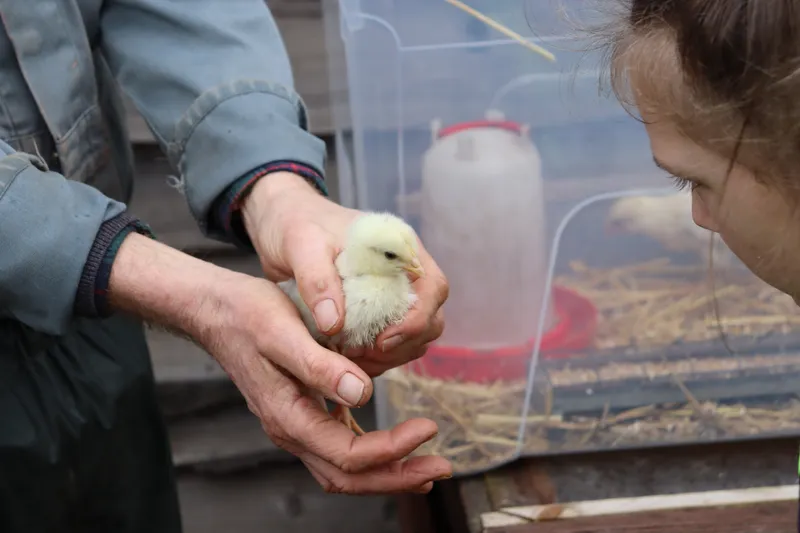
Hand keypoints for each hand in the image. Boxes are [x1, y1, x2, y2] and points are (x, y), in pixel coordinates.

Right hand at [108, 233, 452, 492]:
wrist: (218, 310)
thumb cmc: (248, 316)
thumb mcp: (284, 333)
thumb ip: (320, 366)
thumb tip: (362, 394)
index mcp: (288, 417)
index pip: (349, 455)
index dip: (393, 449)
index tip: (427, 428)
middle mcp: (292, 430)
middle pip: (349, 476)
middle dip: (398, 475)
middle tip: (441, 468)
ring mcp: (296, 424)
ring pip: (345, 468)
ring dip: (387, 470)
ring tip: (425, 465)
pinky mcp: (303, 411)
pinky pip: (339, 447)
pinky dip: (371, 452)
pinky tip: (395, 444)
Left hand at [241, 172, 448, 375]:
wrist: (279, 222)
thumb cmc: (295, 222)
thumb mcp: (301, 244)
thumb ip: (317, 279)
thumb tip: (334, 324)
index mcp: (400, 247)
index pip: (433, 287)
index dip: (418, 319)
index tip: (383, 340)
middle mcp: (402, 272)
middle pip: (431, 317)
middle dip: (405, 344)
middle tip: (364, 354)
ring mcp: (390, 294)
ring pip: (415, 337)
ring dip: (392, 356)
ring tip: (352, 359)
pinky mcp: (373, 312)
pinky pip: (391, 344)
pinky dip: (376, 358)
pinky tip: (347, 360)